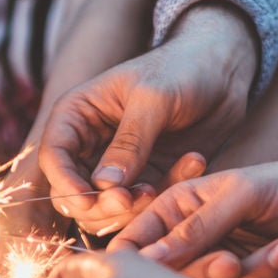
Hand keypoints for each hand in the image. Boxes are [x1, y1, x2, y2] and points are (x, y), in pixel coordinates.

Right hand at [39, 3, 257, 234]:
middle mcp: (90, 145)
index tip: (88, 200)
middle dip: (100, 204)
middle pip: (74, 193)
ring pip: (106, 209)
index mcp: (78, 115)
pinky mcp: (146, 180)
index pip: (54, 156)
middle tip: (132, 199)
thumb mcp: (154, 98)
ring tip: (163, 186)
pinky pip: (144, 205)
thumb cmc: (183, 68)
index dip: (65, 182)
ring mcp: (118, 167)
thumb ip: (130, 142)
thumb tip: (105, 185)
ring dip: (132, 208)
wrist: (224, 70)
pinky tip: (193, 165)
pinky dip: (165, 197)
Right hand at [112, 157, 277, 277]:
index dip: (131, 260)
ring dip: (248, 275)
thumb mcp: (246, 193)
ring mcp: (222, 275)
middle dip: (203, 272)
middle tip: (231, 262)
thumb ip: (197, 227)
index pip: (135, 240)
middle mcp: (195, 246)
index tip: (136, 277)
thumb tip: (148, 262)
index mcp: (181, 209)